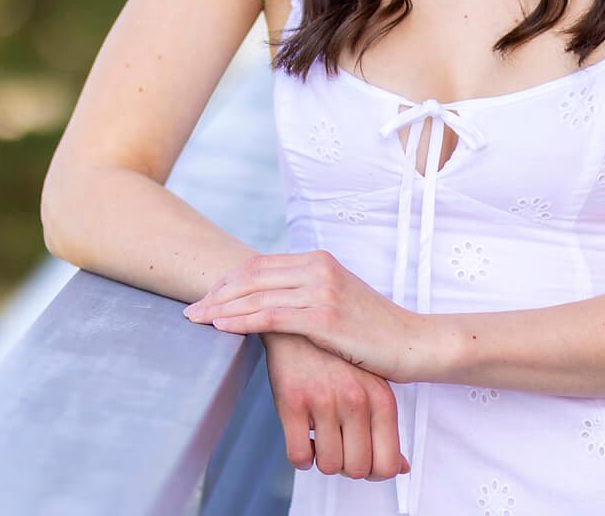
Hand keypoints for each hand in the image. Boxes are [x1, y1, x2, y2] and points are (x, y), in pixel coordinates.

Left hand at [186, 250, 436, 383]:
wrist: (412, 343)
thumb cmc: (374, 330)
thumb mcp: (339, 300)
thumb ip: (308, 293)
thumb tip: (274, 301)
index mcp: (319, 260)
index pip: (260, 264)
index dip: (228, 280)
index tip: (207, 297)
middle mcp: (318, 268)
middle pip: (252, 275)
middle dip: (217, 292)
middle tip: (191, 309)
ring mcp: (321, 290)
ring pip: (256, 294)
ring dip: (220, 307)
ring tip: (196, 319)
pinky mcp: (324, 316)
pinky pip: (270, 316)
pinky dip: (240, 320)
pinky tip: (220, 327)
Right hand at [262, 331, 409, 481]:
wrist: (300, 318)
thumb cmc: (338, 355)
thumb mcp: (373, 383)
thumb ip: (387, 426)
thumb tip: (400, 468)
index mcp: (381, 397)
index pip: (387, 464)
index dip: (372, 472)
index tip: (361, 460)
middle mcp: (356, 400)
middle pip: (356, 470)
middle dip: (346, 466)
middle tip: (338, 448)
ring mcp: (324, 400)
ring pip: (328, 465)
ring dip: (323, 459)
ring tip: (321, 439)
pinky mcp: (293, 401)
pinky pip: (298, 455)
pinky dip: (300, 457)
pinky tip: (304, 440)